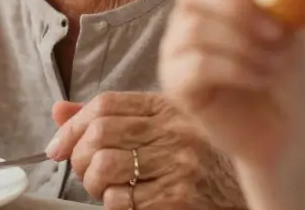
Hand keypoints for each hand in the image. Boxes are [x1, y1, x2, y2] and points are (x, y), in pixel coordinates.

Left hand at [45, 92, 245, 208]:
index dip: (72, 126)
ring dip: (92, 184)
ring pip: (104, 167)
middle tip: (85, 172)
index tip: (58, 147)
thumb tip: (58, 112)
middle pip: (99, 133)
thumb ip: (113, 119)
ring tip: (105, 189)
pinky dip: (112, 205)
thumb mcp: (165, 128)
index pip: (105, 104)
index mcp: (169, 108)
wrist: (247, 195)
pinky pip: (121, 201)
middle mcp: (175, 131)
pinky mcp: (180, 199)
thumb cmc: (201, 163)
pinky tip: (127, 203)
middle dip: (79, 157)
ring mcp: (180, 165)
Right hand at [158, 0, 304, 168]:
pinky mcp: (175, 82)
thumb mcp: (298, 28)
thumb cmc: (292, 74)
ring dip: (243, 44)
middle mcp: (192, 13)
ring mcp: (178, 47)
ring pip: (194, 27)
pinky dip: (235, 69)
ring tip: (275, 62)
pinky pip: (196, 64)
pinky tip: (259, 78)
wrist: (292, 128)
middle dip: (235, 5)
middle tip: (275, 31)